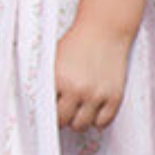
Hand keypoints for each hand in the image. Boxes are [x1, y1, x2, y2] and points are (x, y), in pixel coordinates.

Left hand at [53, 18, 131, 132]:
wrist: (105, 29)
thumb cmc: (77, 42)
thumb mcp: (54, 59)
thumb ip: (48, 82)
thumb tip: (39, 104)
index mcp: (59, 79)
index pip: (47, 110)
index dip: (46, 112)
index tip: (48, 112)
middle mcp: (77, 89)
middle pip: (63, 121)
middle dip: (61, 117)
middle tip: (63, 111)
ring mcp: (97, 95)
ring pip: (82, 126)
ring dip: (78, 120)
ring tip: (77, 111)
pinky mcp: (114, 97)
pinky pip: (103, 122)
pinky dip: (97, 120)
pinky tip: (93, 110)